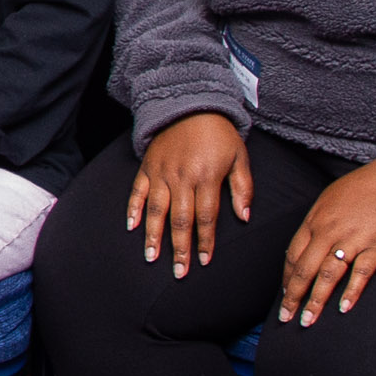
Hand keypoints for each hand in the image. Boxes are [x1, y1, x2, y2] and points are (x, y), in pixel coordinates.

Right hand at [128, 112, 249, 276]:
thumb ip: (242, 187)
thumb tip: (243, 216)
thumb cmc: (219, 132)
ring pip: (156, 210)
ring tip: (152, 257)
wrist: (191, 102)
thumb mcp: (240, 156)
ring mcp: (161, 172)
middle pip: (180, 220)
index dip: (205, 241)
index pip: (206, 216)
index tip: (204, 260)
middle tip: (178, 272)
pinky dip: (133, 208)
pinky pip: (137, 190)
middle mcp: (182, 177)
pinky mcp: (147, 166)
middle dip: (179, 248)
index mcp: (206, 176)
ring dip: (153, 236)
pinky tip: (131, 227)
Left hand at [276, 140, 375, 324]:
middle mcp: (329, 233)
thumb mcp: (327, 200)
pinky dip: (351, 292)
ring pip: (327, 276)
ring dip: (315, 301)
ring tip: (308, 321)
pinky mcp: (375, 247)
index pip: (293, 255)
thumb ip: (314, 225)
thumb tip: (303, 248)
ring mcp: (352, 241)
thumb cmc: (360, 189)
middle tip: (286, 317)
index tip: (285, 295)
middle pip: (305, 270)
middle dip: (293, 296)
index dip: (287, 279)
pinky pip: (360, 274)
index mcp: (315, 221)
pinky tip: (343, 308)